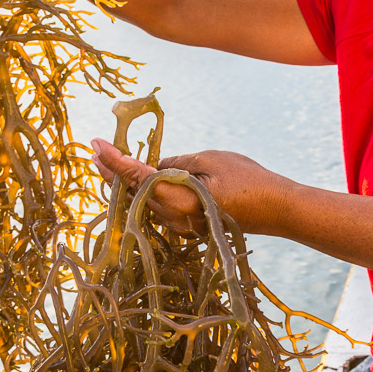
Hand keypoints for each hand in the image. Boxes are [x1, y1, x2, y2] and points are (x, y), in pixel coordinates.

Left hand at [90, 140, 290, 235]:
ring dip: (126, 182)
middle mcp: (173, 219)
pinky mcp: (188, 228)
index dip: (113, 160)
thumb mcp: (209, 160)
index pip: (135, 177)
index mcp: (176, 200)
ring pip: (143, 203)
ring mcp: (180, 227)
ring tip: (108, 161)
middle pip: (132, 193)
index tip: (95, 144)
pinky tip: (137, 178)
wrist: (277, 210)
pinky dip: (144, 192)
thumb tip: (154, 168)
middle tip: (95, 150)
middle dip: (112, 172)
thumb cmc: (248, 180)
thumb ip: (175, 163)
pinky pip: (157, 208)